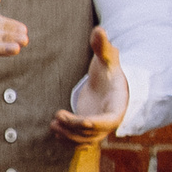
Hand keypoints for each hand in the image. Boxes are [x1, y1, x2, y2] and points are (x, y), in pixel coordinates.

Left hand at [52, 26, 127, 145]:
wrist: (108, 82)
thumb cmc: (109, 69)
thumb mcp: (108, 58)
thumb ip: (103, 46)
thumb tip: (98, 29)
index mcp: (118, 104)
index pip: (110, 120)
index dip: (96, 122)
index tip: (82, 119)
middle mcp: (111, 119)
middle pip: (94, 133)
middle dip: (75, 129)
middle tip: (57, 118)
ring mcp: (100, 127)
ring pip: (85, 141)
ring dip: (68, 136)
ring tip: (53, 124)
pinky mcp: (89, 130)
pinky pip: (79, 142)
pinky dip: (67, 140)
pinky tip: (55, 131)